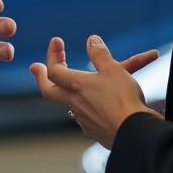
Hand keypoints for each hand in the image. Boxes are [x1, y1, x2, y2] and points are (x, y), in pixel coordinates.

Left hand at [30, 35, 159, 147]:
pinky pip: (85, 116)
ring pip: (68, 103)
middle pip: (49, 91)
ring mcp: (83, 119)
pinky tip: (95, 104)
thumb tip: (91, 40)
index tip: (56, 42)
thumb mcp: (114, 69)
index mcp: (77, 86)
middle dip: (41, 78)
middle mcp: (75, 103)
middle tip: (36, 68)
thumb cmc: (123, 99)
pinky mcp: (94, 131)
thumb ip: (100, 55)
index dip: (52, 54)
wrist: (135, 133)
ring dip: (67, 91)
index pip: (54, 70)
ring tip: (71, 84)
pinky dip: (87, 106)